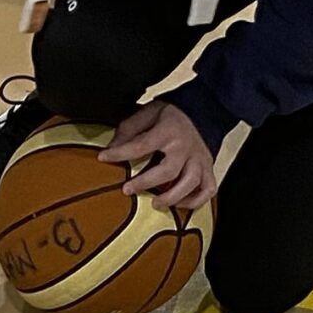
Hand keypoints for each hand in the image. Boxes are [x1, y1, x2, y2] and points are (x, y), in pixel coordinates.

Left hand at [99, 102, 215, 209]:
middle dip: (145, 183)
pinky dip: (196, 201)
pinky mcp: (208, 167)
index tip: (103, 157)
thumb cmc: (172, 114)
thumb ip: (129, 130)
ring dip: (172, 197)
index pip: (140, 146)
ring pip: (191, 183)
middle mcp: (186, 147)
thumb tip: (111, 148)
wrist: (204, 109)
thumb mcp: (148, 113)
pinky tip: (179, 203)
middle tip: (127, 190)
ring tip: (156, 203)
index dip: (119, 153)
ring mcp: (199, 159)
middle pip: (168, 171)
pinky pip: (208, 189)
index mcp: (169, 131)